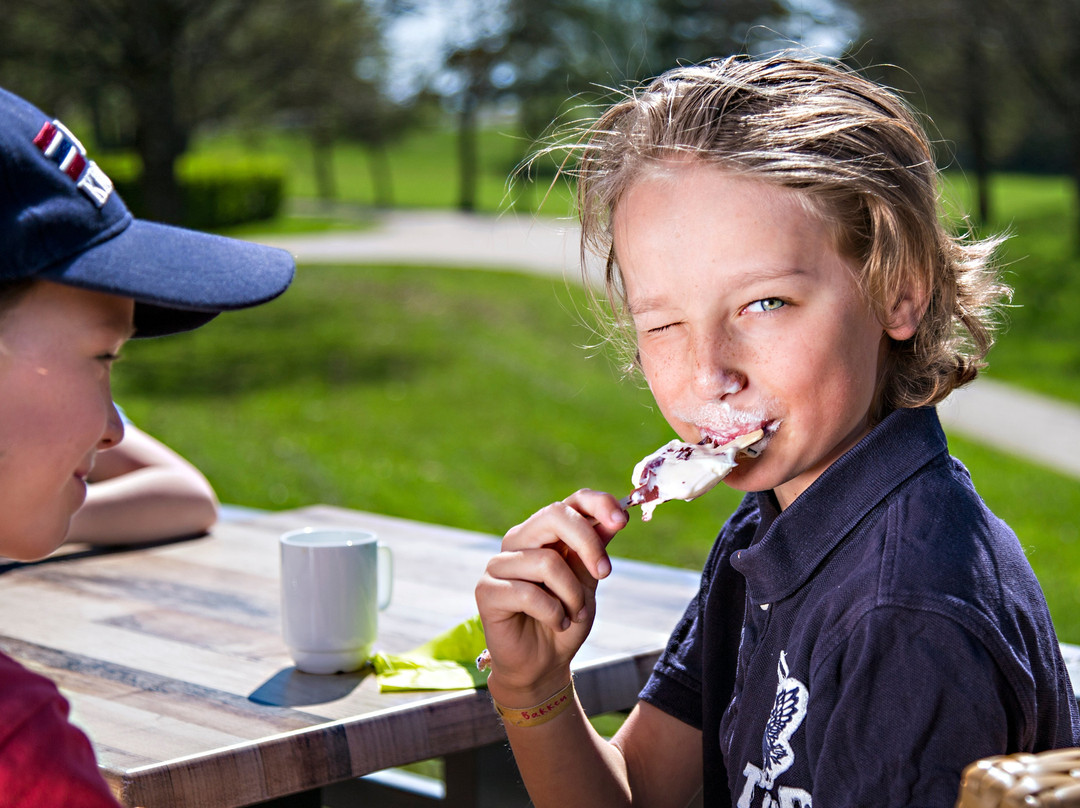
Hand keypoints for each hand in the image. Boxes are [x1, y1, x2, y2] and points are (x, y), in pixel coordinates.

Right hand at [475, 489, 627, 703]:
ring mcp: (500, 564)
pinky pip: (528, 593)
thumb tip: (614, 517)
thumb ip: (595, 549)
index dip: (597, 503)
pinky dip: (553, 613)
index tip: (622, 520)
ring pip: (547, 561)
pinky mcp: (487, 590)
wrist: (544, 664)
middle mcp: (520, 541)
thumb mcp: (589, 582)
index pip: (570, 501)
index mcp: (546, 533)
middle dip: (588, 544)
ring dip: (572, 594)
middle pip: (554, 516)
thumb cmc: (566, 619)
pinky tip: (556, 623)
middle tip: (604, 573)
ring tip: (573, 614)